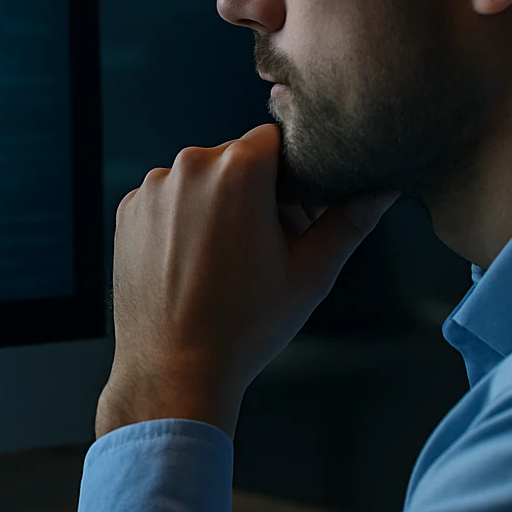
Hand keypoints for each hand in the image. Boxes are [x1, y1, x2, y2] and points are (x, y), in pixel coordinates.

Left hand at [97, 124, 395, 438]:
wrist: (173, 371)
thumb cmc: (245, 327)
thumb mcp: (311, 273)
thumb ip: (350, 221)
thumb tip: (382, 188)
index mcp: (238, 170)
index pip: (276, 140)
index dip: (292, 176)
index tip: (293, 214)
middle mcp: (189, 166)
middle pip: (237, 159)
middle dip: (255, 191)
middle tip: (263, 246)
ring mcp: (152, 188)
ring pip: (200, 179)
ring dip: (216, 204)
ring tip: (225, 261)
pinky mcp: (128, 210)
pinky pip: (166, 199)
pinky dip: (181, 220)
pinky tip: (191, 263)